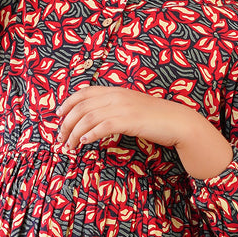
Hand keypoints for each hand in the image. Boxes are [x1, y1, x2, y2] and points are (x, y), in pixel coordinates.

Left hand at [55, 85, 199, 153]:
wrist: (178, 122)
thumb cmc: (156, 119)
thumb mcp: (132, 107)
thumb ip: (115, 108)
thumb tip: (98, 120)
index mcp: (116, 91)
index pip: (84, 93)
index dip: (68, 103)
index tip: (58, 116)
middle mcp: (116, 96)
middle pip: (81, 107)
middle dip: (67, 123)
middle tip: (61, 138)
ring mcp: (122, 107)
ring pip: (88, 118)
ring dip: (74, 133)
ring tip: (69, 146)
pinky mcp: (128, 120)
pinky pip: (102, 127)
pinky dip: (89, 135)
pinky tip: (84, 143)